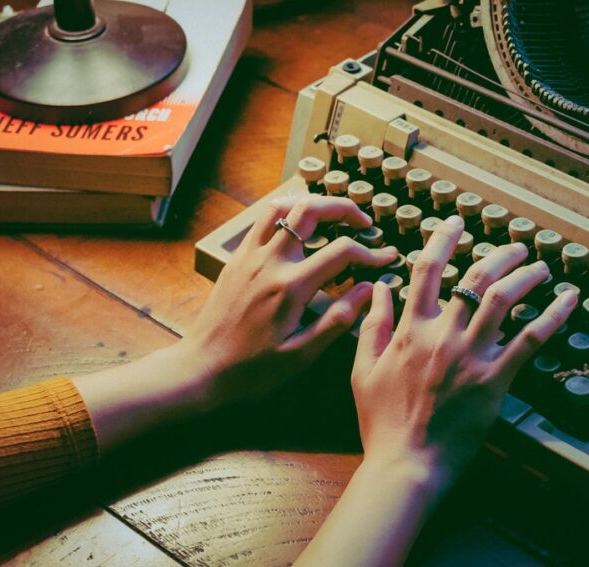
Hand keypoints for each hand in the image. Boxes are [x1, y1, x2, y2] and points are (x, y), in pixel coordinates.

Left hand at [181, 194, 398, 407]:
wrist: (201, 369)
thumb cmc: (251, 370)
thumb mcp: (301, 355)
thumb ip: (338, 319)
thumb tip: (367, 290)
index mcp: (290, 287)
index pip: (341, 252)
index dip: (371, 252)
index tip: (387, 258)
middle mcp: (269, 262)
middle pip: (310, 210)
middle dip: (343, 208)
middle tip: (364, 223)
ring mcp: (249, 256)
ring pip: (282, 205)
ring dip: (311, 203)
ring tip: (332, 216)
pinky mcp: (237, 259)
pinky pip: (262, 220)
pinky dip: (286, 213)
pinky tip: (299, 229)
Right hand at [351, 215, 577, 488]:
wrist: (405, 464)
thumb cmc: (382, 421)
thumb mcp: (363, 369)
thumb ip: (372, 325)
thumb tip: (378, 288)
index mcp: (410, 329)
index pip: (427, 270)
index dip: (443, 239)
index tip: (456, 222)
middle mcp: (443, 335)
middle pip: (475, 278)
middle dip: (499, 254)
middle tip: (516, 245)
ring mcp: (471, 357)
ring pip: (503, 300)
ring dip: (526, 275)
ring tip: (540, 265)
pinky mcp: (495, 381)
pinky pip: (529, 341)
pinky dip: (551, 317)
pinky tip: (567, 300)